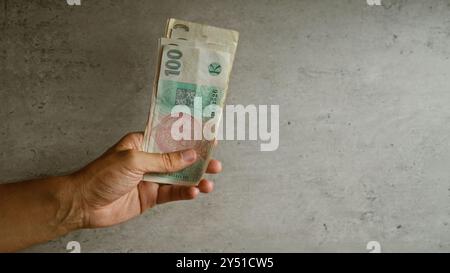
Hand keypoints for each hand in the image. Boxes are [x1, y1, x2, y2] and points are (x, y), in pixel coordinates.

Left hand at [69, 132, 221, 227]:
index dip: (190, 137)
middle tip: (214, 162)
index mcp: (143, 143)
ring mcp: (151, 178)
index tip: (208, 136)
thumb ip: (164, 160)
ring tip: (209, 182)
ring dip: (195, 179)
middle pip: (179, 158)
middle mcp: (149, 159)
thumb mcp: (134, 161)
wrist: (84, 204)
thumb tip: (189, 155)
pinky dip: (184, 193)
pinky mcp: (151, 196)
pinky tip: (193, 192)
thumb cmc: (100, 175)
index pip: (171, 137)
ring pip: (179, 177)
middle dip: (198, 161)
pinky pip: (172, 193)